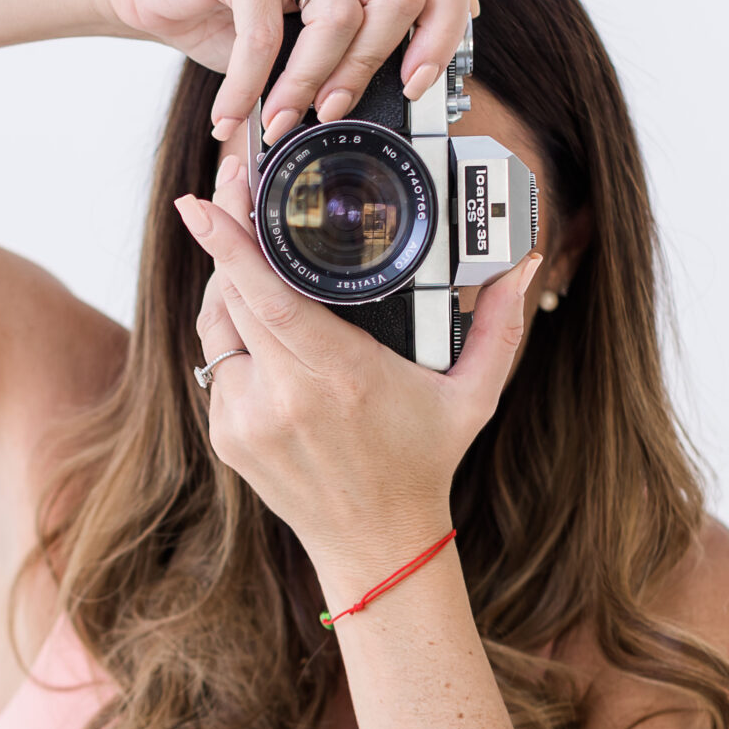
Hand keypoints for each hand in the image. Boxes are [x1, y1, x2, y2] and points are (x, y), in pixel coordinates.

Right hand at [97, 0, 473, 145]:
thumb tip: (367, 125)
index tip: (418, 83)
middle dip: (377, 63)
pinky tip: (230, 113)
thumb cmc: (220, 18)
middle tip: (340, 109)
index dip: (445, 28)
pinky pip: (264, 30)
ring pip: (340, 14)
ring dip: (310, 83)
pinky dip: (249, 84)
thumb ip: (332, 65)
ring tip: (280, 120)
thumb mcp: (291, 47)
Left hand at [176, 150, 544, 571]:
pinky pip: (219, 362)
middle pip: (233, 296)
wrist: (376, 545)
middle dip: (225, 238)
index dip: (230, 245)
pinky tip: (252, 311)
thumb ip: (499, 327)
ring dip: (227, 283)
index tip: (202, 202)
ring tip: (246, 244)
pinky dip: (233, 332)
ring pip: (217, 326)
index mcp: (339, 378)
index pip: (269, 297)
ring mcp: (246, 420)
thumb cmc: (424, 463)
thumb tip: (526, 264)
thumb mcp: (473, 396)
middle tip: (232, 183)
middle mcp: (284, 398)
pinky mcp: (227, 435)